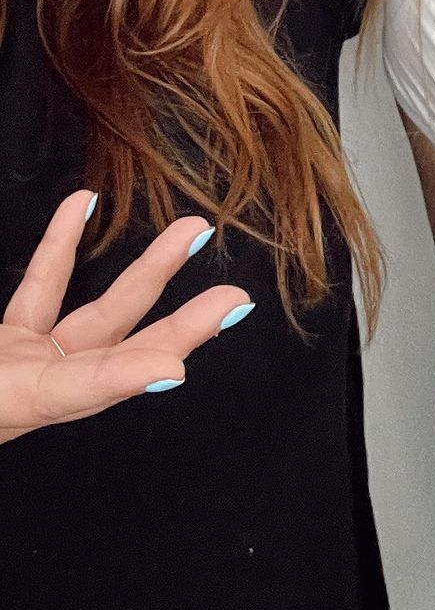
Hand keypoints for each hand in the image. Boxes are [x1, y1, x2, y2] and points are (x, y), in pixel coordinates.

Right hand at [0, 190, 252, 441]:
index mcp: (16, 406)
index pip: (79, 391)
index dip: (125, 378)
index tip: (175, 367)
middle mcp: (38, 390)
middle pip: (122, 353)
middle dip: (180, 326)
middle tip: (236, 300)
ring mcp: (29, 362)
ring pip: (103, 312)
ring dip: (149, 271)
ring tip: (192, 232)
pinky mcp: (10, 342)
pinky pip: (45, 288)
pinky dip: (63, 246)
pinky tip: (85, 203)